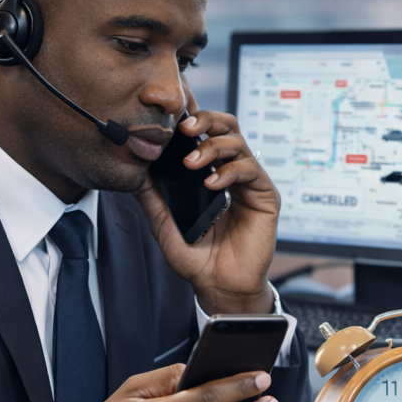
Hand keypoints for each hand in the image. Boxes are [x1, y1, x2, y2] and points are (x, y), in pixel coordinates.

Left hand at [136, 95, 280, 314]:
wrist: (219, 287)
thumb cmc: (198, 259)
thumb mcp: (165, 224)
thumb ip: (152, 197)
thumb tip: (135, 170)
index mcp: (211, 174)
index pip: (206, 134)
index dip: (194, 118)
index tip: (173, 114)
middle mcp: (233, 174)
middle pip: (227, 127)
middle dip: (206, 120)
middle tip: (185, 128)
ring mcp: (250, 184)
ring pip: (239, 143)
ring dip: (213, 146)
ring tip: (193, 164)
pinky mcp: (265, 198)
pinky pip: (252, 170)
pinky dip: (229, 171)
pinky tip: (212, 183)